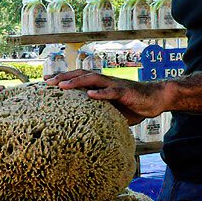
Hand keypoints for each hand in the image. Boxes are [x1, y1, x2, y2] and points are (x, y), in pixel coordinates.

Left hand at [46, 69, 168, 124]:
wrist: (155, 99)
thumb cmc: (133, 105)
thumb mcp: (112, 110)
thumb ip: (99, 113)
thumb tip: (84, 125)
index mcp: (100, 85)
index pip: (78, 79)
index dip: (62, 79)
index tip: (45, 81)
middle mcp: (105, 81)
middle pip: (80, 75)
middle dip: (63, 77)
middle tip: (47, 82)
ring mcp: (114, 85)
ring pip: (92, 79)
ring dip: (77, 82)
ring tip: (63, 86)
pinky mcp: (125, 91)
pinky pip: (111, 91)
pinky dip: (100, 93)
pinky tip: (90, 95)